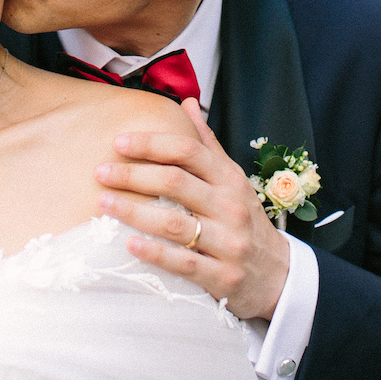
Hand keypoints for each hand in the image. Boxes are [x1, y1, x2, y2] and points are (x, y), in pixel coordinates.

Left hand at [95, 99, 288, 321]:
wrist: (280, 274)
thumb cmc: (246, 220)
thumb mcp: (233, 179)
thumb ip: (208, 144)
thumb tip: (187, 103)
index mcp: (229, 179)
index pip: (188, 151)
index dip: (152, 144)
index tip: (119, 142)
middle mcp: (230, 207)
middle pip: (176, 183)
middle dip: (133, 175)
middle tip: (100, 171)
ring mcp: (228, 243)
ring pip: (175, 223)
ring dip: (134, 212)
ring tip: (103, 203)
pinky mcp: (223, 276)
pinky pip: (184, 263)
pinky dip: (155, 253)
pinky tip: (129, 243)